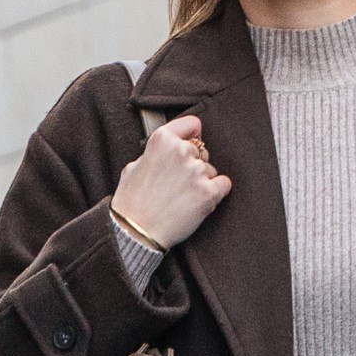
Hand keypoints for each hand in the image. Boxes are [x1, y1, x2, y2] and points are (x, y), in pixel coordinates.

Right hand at [113, 114, 229, 248]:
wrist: (135, 232)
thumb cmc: (132, 203)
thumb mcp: (134, 166)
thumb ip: (154, 153)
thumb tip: (167, 150)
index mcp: (162, 140)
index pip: (192, 124)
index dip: (193, 134)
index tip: (193, 141)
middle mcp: (181, 151)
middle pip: (202, 150)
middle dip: (194, 164)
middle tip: (177, 183)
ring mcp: (196, 172)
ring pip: (211, 170)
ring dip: (202, 181)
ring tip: (181, 197)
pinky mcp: (208, 192)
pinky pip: (224, 185)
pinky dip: (216, 192)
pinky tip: (198, 201)